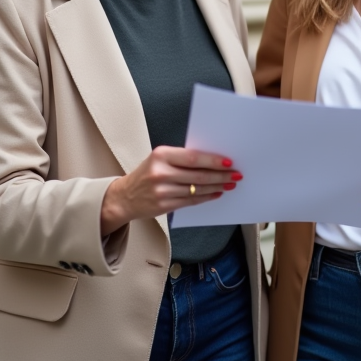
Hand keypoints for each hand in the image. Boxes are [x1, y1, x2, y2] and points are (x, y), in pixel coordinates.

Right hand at [100, 146, 239, 235]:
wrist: (124, 197)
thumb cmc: (146, 174)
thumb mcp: (159, 159)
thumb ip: (181, 159)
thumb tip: (211, 161)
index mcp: (161, 155)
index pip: (193, 157)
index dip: (213, 161)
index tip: (228, 162)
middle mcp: (161, 172)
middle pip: (198, 174)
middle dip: (220, 175)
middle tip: (235, 174)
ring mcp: (162, 190)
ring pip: (197, 189)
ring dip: (217, 187)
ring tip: (229, 184)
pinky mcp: (164, 205)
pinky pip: (191, 201)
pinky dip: (206, 197)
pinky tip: (216, 193)